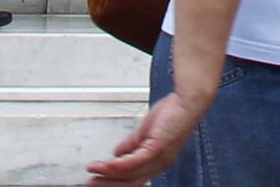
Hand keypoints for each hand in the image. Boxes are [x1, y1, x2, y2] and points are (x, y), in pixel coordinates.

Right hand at [88, 89, 210, 184]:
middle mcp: (158, 164)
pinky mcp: (158, 147)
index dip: (114, 182)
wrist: (189, 102)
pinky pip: (137, 160)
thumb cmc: (173, 114)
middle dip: (107, 184)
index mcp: (156, 162)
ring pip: (130, 174)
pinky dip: (120, 164)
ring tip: (93, 172)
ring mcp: (158, 157)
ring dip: (108, 174)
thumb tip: (116, 153)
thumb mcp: (146, 132)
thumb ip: (131, 144)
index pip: (132, 179)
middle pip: (130, 183)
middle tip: (90, 184)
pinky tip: (108, 164)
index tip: (98, 180)